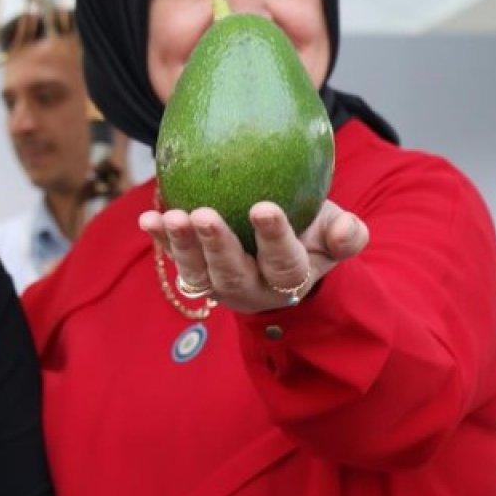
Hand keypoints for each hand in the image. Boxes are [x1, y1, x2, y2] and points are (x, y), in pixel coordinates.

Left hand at [139, 200, 367, 313]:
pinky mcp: (195, 272)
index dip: (274, 237)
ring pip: (197, 270)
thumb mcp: (335, 233)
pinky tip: (148, 218)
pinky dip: (160, 239)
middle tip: (205, 215)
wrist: (281, 255)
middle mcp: (250, 288)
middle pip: (232, 272)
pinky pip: (175, 257)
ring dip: (181, 244)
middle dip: (217, 245)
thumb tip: (347, 229)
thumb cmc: (312, 234)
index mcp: (289, 280)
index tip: (263, 207)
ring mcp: (218, 283)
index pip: (284, 262)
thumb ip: (347, 235)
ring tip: (170, 216)